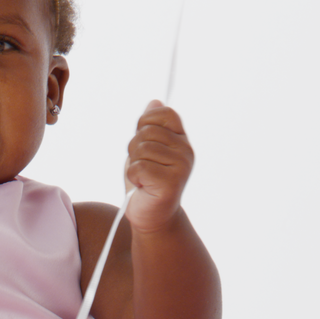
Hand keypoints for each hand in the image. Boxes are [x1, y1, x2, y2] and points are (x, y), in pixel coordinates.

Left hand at [123, 101, 193, 231]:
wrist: (152, 217)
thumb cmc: (147, 182)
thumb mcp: (146, 149)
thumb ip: (151, 127)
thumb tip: (155, 101)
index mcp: (182, 140)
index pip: (163, 113)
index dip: (146, 123)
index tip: (144, 142)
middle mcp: (186, 151)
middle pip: (147, 131)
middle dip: (135, 148)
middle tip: (142, 166)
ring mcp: (181, 167)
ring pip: (142, 149)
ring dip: (134, 164)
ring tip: (143, 178)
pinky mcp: (171, 183)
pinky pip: (139, 167)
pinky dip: (133, 177)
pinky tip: (142, 186)